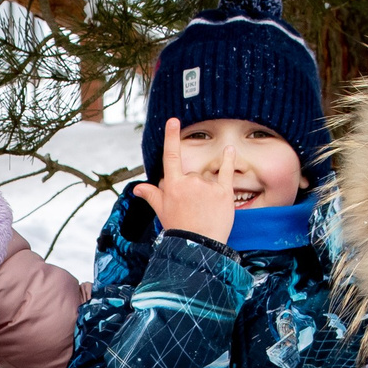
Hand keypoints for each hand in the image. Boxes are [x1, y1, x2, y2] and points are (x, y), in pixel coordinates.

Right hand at [134, 119, 238, 246]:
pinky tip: (230, 149)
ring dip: (205, 191)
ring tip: (204, 211)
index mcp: (173, 185)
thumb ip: (152, 195)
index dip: (171, 137)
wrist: (199, 247)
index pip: (171, 156)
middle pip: (190, 175)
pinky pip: (226, 171)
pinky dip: (228, 160)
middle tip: (191, 210)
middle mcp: (190, 181)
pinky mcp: (224, 192)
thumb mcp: (162, 211)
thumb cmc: (179, 229)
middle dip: (191, 189)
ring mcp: (208, 186)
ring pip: (205, 180)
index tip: (173, 120)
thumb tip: (138, 188)